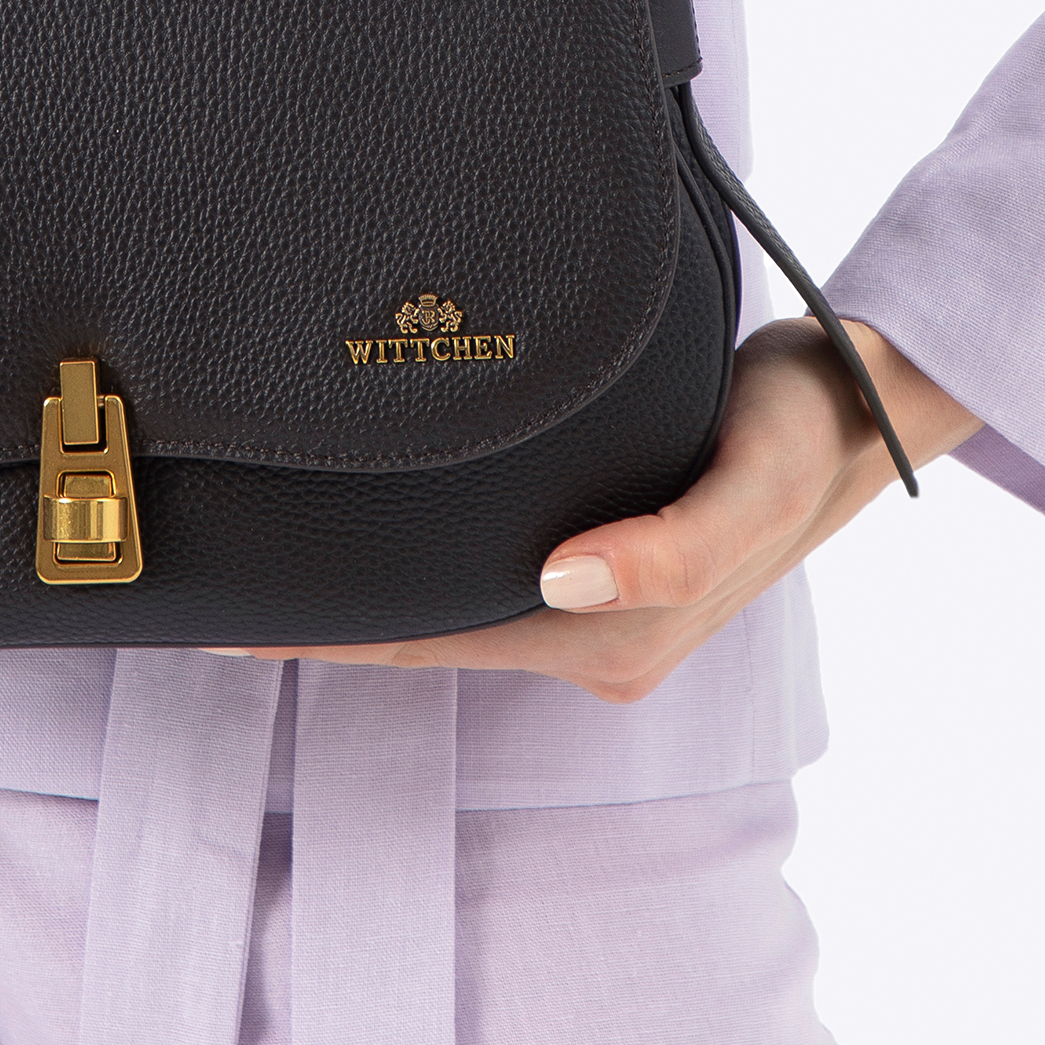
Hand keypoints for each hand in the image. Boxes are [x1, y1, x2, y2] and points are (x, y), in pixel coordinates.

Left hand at [234, 320, 981, 698]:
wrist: (853, 402)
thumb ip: (676, 545)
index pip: (423, 642)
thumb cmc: (798, 428)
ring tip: (237, 555)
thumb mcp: (754, 477)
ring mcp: (584, 606)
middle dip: (307, 620)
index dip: (318, 632)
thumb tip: (563, 577)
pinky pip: (466, 576)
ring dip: (346, 592)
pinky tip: (341, 528)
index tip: (216, 615)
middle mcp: (587, 633)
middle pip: (413, 636)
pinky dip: (398, 565)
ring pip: (432, 610)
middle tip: (191, 573)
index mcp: (610, 633)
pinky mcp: (586, 563)